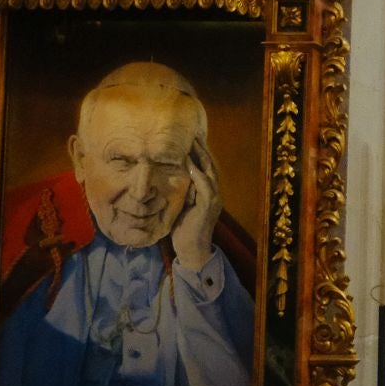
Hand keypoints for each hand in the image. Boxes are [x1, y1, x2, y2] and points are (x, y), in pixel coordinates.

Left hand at [171, 137, 222, 271]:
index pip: (206, 168)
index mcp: (209, 192)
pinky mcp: (208, 207)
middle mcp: (215, 193)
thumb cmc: (184, 229)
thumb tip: (169, 176)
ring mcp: (213, 199)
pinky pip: (204, 186)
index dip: (200, 153)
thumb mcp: (182, 205)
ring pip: (209, 173)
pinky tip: (190, 165)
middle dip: (202, 150)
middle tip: (192, 135)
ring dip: (200, 158)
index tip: (190, 139)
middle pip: (210, 166)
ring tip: (191, 144)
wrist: (192, 250)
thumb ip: (182, 191)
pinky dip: (198, 175)